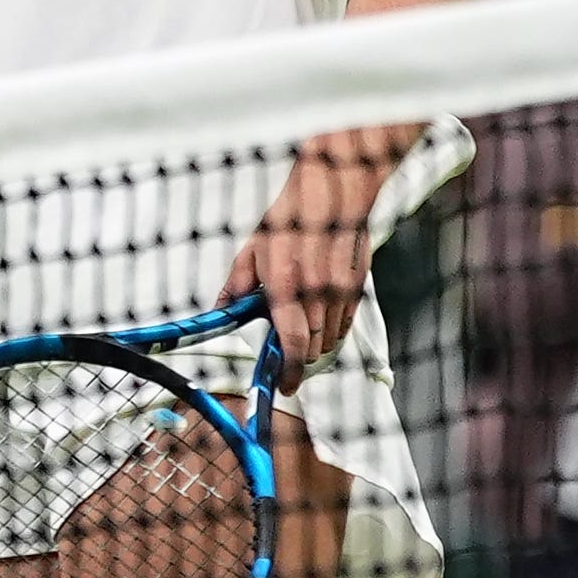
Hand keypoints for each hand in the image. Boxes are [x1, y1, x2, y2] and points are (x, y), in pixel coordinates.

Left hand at [219, 137, 390, 365]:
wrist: (332, 193)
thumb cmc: (290, 219)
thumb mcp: (252, 251)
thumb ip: (235, 287)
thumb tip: (220, 311)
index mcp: (286, 284)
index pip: (292, 342)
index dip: (289, 370)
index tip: (284, 384)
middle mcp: (316, 290)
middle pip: (314, 347)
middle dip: (299, 358)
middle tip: (287, 355)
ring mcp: (340, 289)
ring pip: (331, 339)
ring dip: (317, 344)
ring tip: (303, 328)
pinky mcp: (357, 285)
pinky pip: (346, 323)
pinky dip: (333, 329)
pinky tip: (320, 315)